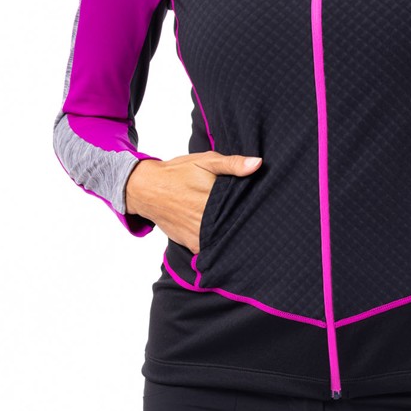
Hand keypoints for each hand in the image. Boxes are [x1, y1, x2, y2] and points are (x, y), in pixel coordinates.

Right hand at [124, 151, 262, 250]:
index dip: (255, 212)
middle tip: (256, 222)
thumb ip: (232, 164)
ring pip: (225, 241)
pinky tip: (224, 237)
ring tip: (240, 230)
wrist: (146, 189)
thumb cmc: (177, 173)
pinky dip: (218, 245)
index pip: (244, 210)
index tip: (264, 212)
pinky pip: (211, 249)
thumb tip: (258, 164)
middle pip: (236, 228)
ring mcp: (199, 235)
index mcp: (214, 199)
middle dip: (245, 225)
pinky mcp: (192, 244)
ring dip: (232, 236)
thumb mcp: (205, 161)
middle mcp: (207, 220)